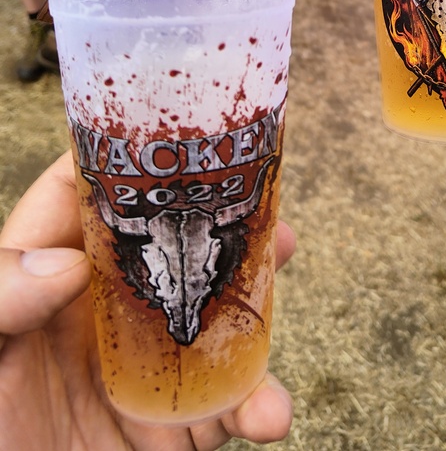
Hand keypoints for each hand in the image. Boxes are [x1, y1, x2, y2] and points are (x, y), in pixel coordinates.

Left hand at [0, 153, 295, 449]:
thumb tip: (68, 265)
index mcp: (46, 286)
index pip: (83, 200)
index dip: (125, 164)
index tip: (176, 140)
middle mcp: (101, 320)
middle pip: (170, 248)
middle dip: (220, 220)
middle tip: (260, 205)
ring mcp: (144, 373)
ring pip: (215, 319)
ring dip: (258, 298)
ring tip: (283, 267)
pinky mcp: (172, 430)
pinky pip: (228, 408)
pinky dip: (259, 406)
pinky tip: (268, 412)